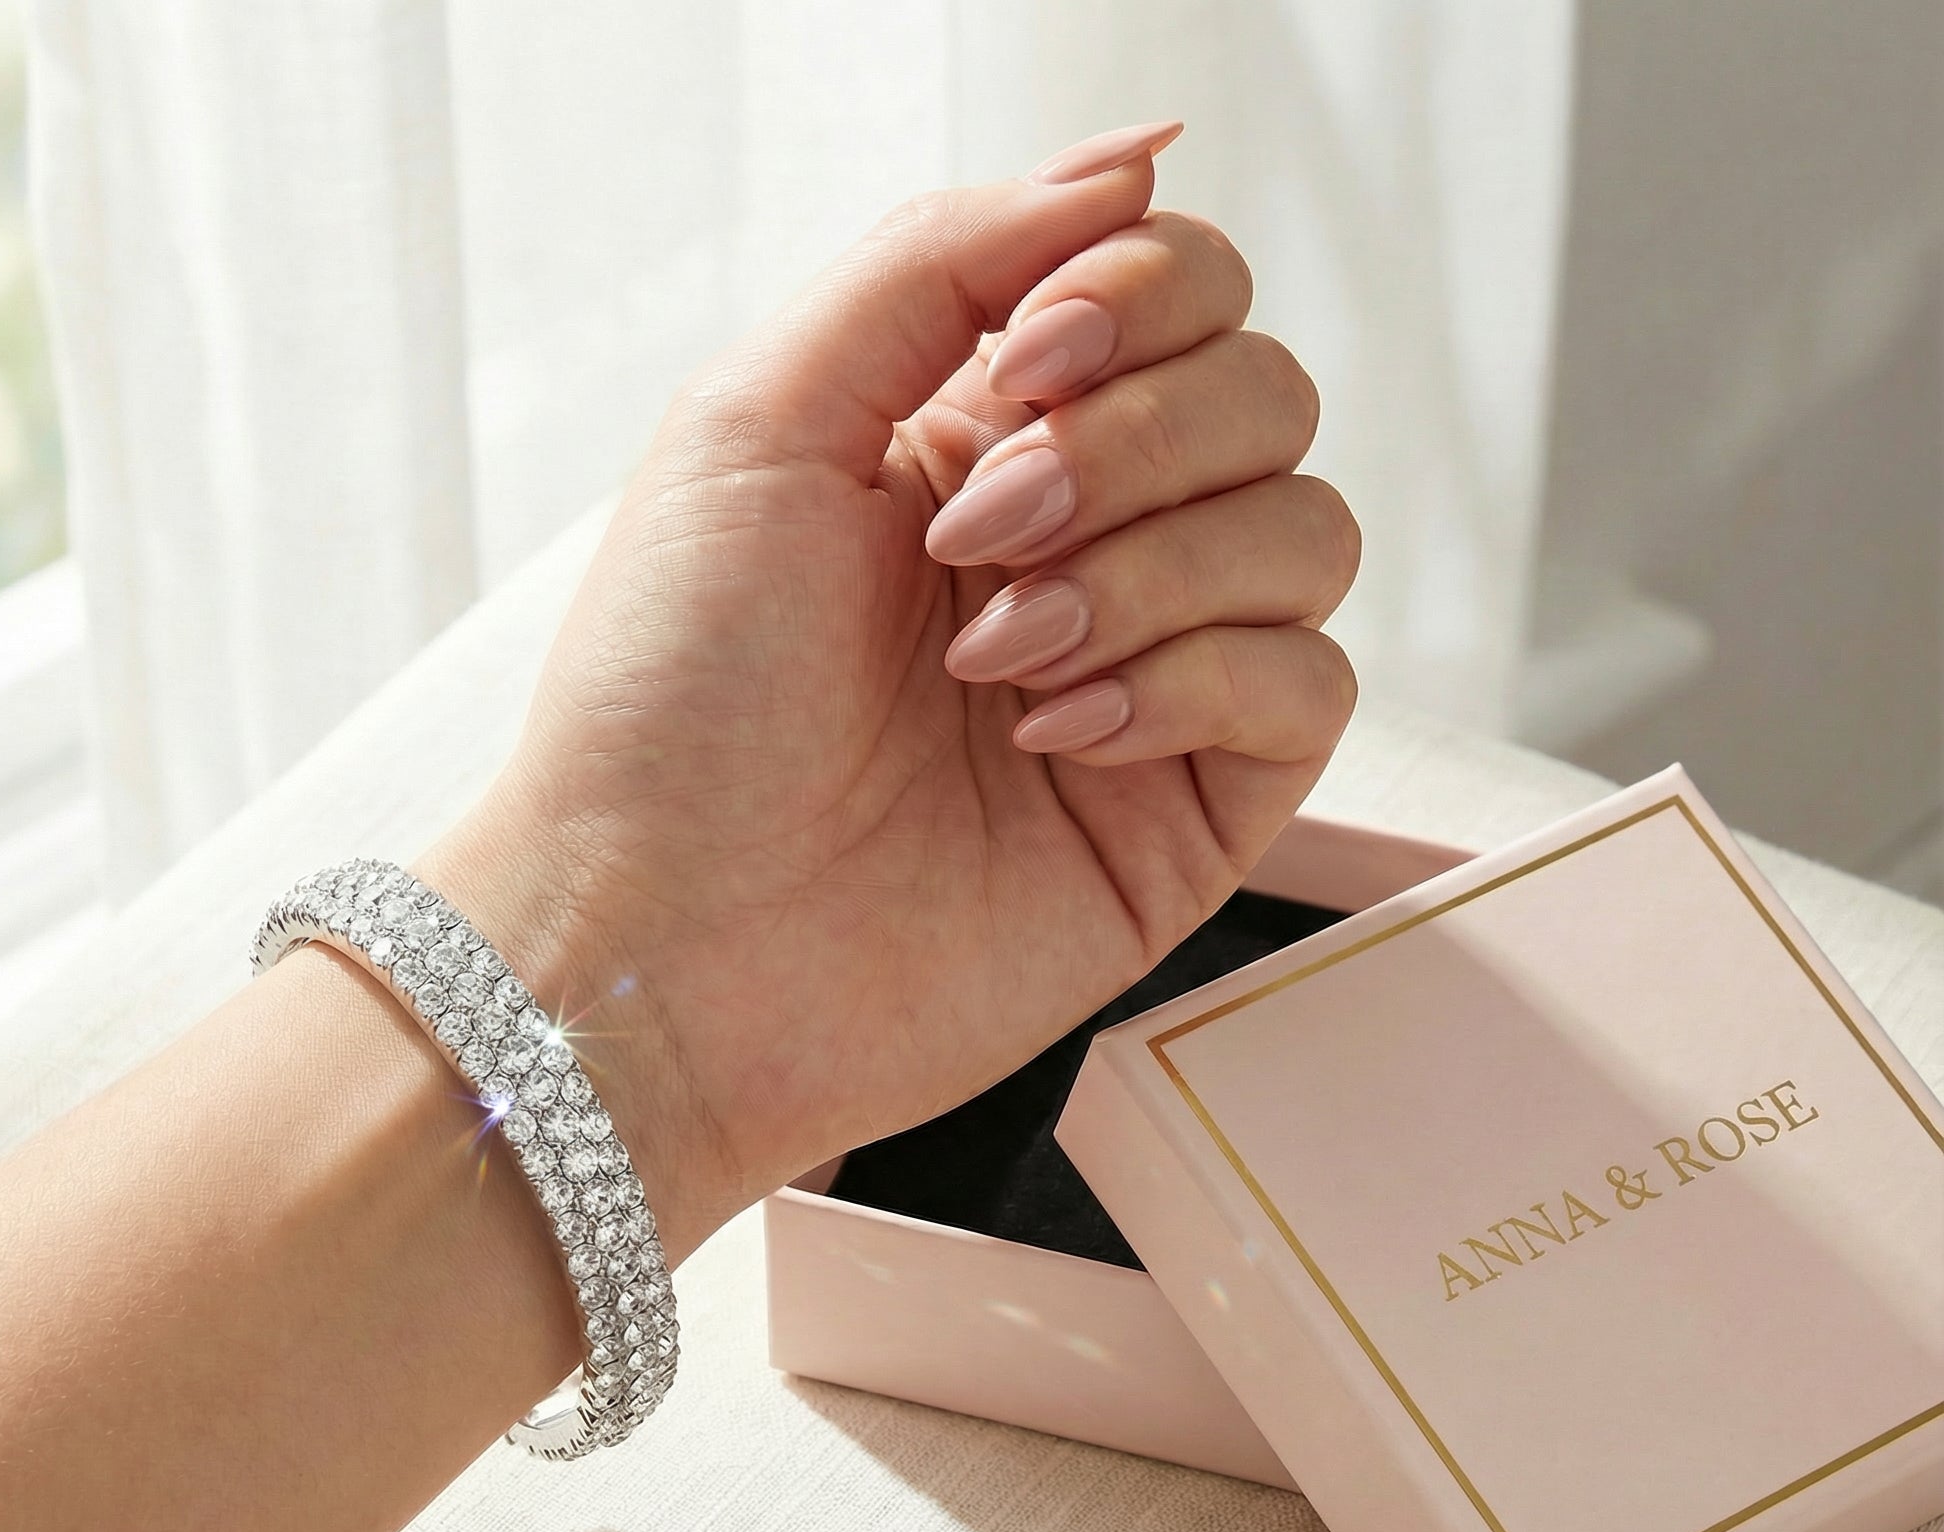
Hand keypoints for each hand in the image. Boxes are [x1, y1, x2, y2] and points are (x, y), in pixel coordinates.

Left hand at [426, 122, 1359, 1255]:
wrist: (655, 943)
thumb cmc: (671, 695)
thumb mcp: (765, 412)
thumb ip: (947, 257)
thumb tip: (1140, 154)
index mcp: (983, 436)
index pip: (1182, 291)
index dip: (1142, 296)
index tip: (1026, 364)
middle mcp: (1085, 546)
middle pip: (1267, 395)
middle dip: (1132, 447)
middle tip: (976, 540)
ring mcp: (1149, 680)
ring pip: (1308, 533)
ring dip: (1155, 571)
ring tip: (1000, 661)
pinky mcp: (1188, 813)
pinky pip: (1309, 689)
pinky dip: (1197, 683)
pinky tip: (1060, 733)